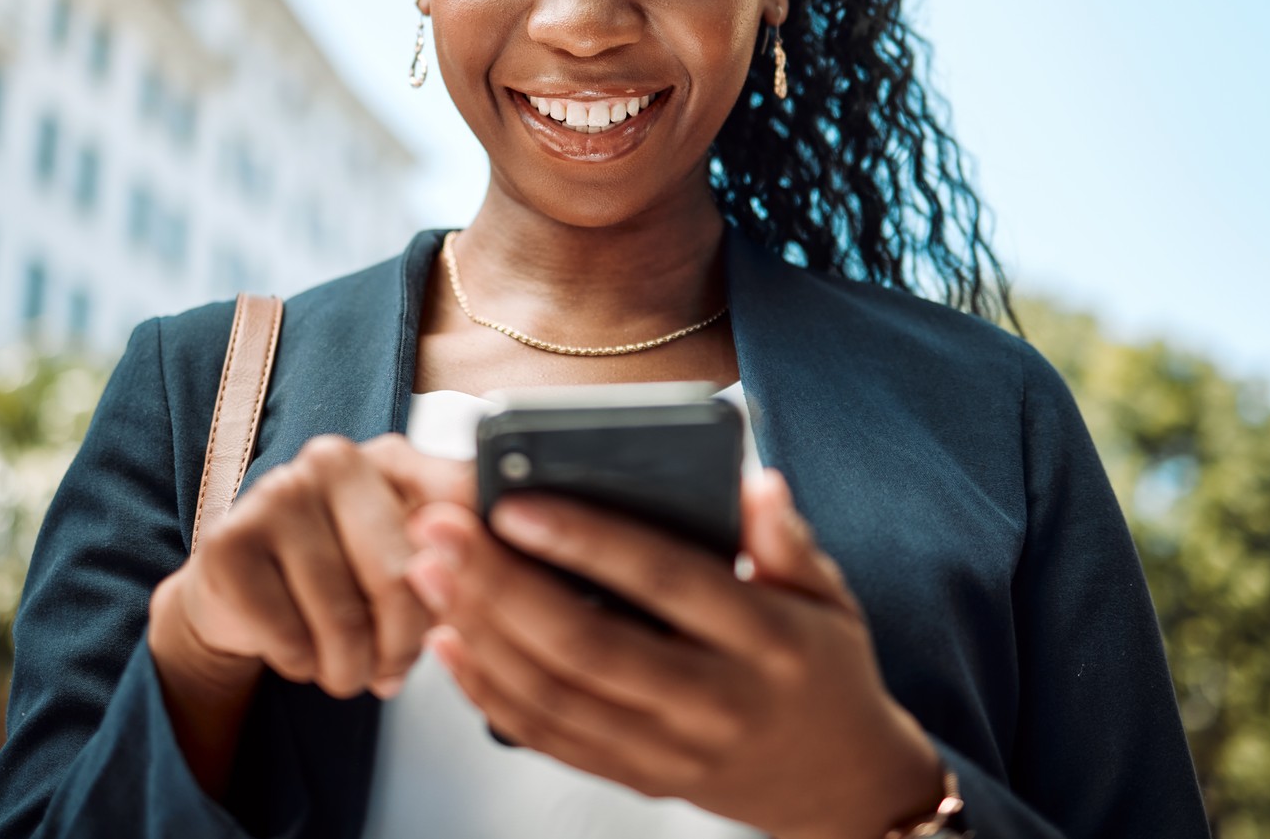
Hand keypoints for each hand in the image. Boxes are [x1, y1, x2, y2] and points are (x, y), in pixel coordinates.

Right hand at [148, 434, 471, 790]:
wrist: (244, 599)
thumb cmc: (341, 578)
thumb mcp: (408, 562)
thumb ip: (455, 556)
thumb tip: (466, 563)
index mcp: (390, 457)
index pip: (454, 523)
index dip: (461, 585)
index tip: (449, 616)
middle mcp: (332, 460)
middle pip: (400, 582)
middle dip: (401, 648)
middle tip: (390, 669)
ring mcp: (275, 495)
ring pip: (345, 622)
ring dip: (351, 671)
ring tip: (345, 668)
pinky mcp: (228, 544)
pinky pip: (291, 640)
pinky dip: (303, 666)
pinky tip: (299, 650)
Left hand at [404, 470, 944, 838]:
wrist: (841, 787)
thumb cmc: (824, 668)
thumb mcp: (830, 595)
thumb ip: (787, 538)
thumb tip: (756, 480)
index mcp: (767, 640)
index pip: (666, 581)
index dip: (587, 542)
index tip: (517, 502)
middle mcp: (715, 701)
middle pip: (588, 645)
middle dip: (500, 584)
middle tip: (439, 530)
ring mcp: (672, 751)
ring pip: (555, 697)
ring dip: (479, 633)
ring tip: (427, 571)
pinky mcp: (640, 780)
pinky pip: (550, 738)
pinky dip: (490, 692)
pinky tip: (451, 640)